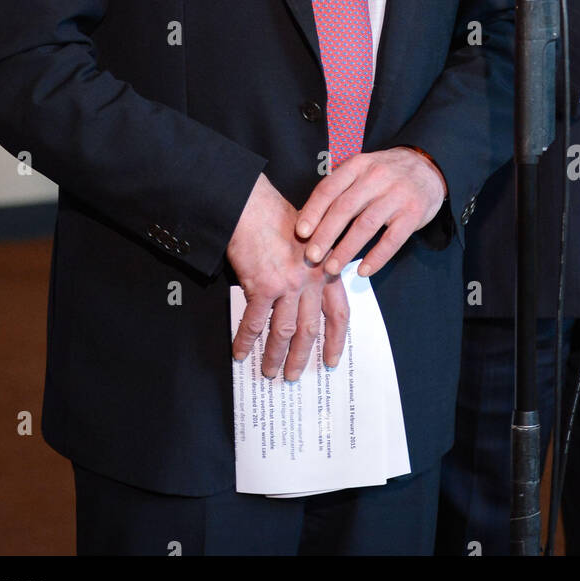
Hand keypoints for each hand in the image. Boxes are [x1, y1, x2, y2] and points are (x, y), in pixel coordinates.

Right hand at [227, 174, 348, 379]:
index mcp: (325, 268)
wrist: (252, 204)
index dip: (336, 340)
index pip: (339, 312)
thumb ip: (315, 265)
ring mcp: (288, 284)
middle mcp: (311, 279)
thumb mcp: (311, 238)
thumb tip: (308, 295)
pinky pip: (253, 322)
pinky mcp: (262, 285)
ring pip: (283, 331)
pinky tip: (241, 352)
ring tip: (269, 371)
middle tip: (296, 375)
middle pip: (310, 329)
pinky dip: (245, 340)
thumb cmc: (276, 216)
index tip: (332, 359)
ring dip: (275, 356)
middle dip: (302, 356)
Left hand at [294, 147, 446, 278]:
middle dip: (325, 234)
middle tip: (311, 256)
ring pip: (366, 225)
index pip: (330, 188)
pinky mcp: (414, 213)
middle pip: (345, 208)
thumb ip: (340, 187)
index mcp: (358, 165)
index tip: (301, 232)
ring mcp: (397, 195)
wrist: (428, 166)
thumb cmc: (387, 173)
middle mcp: (377, 177)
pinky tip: (363, 270)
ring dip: (346, 249)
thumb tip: (309, 218)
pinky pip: (392, 239)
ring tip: (331, 268)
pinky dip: (376, 257)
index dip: (313, 211)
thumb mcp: (363, 168)